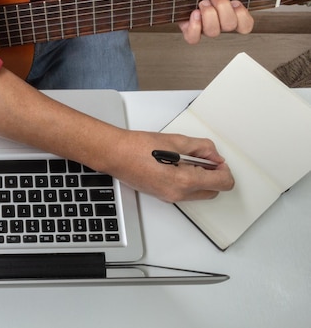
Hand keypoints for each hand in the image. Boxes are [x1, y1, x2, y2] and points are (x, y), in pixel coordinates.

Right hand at [107, 130, 234, 202]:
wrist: (115, 155)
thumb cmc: (137, 148)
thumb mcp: (175, 141)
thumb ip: (201, 148)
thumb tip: (214, 155)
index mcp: (184, 181)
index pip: (222, 182)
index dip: (224, 169)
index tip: (217, 160)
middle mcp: (178, 194)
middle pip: (213, 191)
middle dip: (213, 175)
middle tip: (204, 158)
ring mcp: (169, 197)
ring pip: (199, 193)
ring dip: (200, 178)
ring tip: (186, 160)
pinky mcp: (162, 196)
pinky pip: (184, 192)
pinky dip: (187, 181)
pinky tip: (176, 165)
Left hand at [175, 0, 261, 43]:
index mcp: (235, 10)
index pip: (245, 26)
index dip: (243, 17)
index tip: (236, 2)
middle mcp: (221, 20)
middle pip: (229, 26)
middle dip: (223, 8)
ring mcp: (205, 25)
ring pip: (212, 32)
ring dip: (209, 14)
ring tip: (203, 1)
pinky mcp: (188, 26)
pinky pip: (193, 38)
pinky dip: (195, 27)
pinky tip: (194, 13)